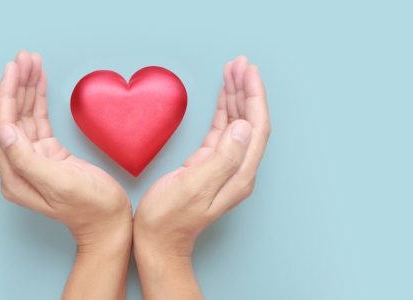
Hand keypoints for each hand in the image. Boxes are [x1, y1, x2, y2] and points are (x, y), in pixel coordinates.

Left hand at [0, 51, 131, 298]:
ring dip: (28, 88)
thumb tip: (3, 130)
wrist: (110, 223)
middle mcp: (19, 166)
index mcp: (15, 176)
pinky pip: (40, 120)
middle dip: (18, 85)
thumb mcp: (59, 183)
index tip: (14, 69)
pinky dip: (40, 99)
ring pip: (26, 115)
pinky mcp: (50, 154)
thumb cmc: (90, 208)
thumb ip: (27, 159)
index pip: (5, 127)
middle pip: (13, 117)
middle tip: (24, 57)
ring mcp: (34, 159)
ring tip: (32, 61)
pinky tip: (40, 81)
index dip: (8, 95)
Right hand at [133, 56, 270, 298]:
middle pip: (249, 121)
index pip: (256, 127)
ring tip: (231, 71)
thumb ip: (222, 159)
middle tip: (238, 63)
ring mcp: (223, 167)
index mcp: (239, 174)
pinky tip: (222, 97)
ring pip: (236, 123)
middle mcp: (237, 169)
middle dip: (246, 89)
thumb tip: (242, 127)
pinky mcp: (208, 165)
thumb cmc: (169, 219)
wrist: (157, 241)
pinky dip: (223, 110)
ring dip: (235, 96)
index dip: (254, 97)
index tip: (247, 72)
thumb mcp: (194, 188)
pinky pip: (221, 131)